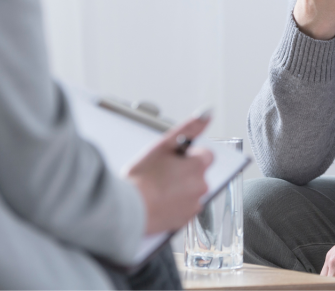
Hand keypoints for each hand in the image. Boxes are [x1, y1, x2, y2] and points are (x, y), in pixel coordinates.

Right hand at [126, 114, 213, 234]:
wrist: (126, 209)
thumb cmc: (142, 177)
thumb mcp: (164, 145)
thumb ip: (190, 127)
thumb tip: (208, 113)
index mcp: (198, 166)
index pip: (205, 155)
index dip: (188, 156)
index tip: (173, 159)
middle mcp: (201, 186)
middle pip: (198, 174)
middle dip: (184, 172)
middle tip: (162, 174)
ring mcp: (194, 205)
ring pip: (191, 191)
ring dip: (180, 189)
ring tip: (158, 189)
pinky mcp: (184, 221)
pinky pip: (184, 209)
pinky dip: (175, 205)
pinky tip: (159, 202)